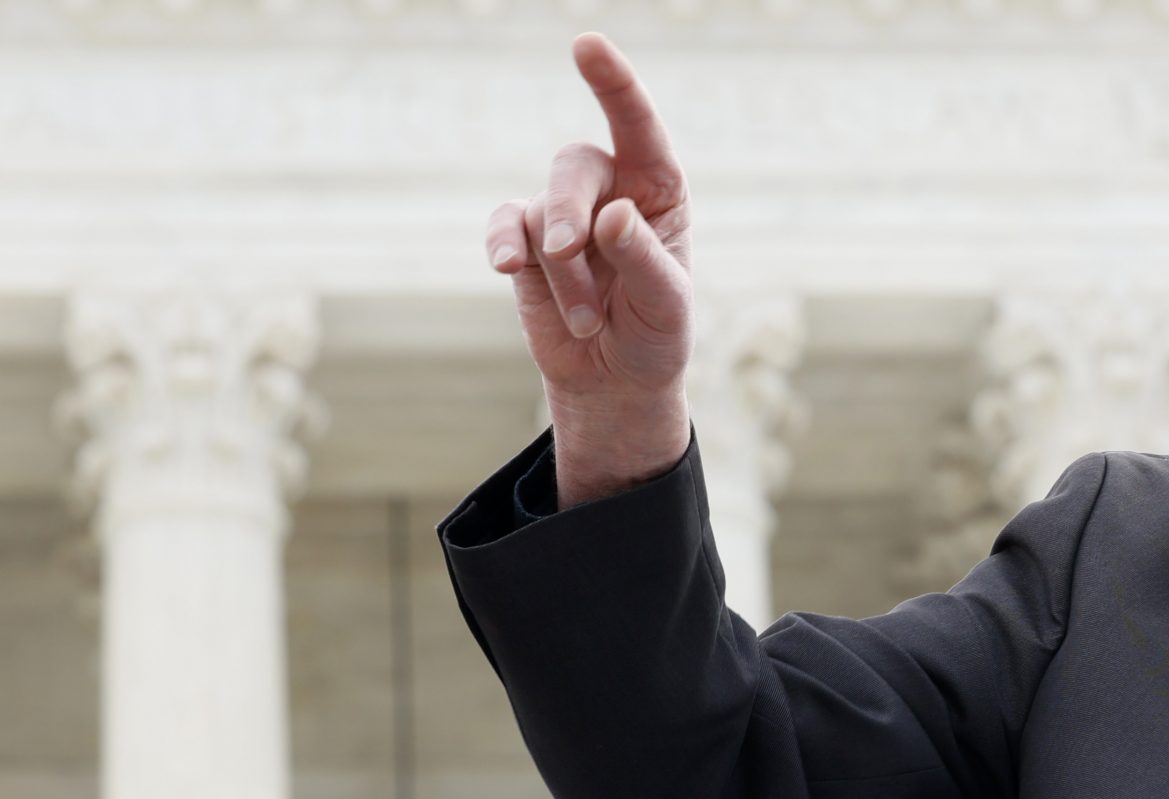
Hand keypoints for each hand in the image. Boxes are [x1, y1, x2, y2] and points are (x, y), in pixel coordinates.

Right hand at [485, 34, 692, 506]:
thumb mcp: (665, 304)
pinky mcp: (526, 246)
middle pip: (574, 166)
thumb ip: (643, 258)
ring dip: (557, 269)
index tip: (586, 45)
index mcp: (657, 189)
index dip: (613, 84)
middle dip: (568, 210)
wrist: (614, 383)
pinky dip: (503, 244)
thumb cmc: (653, 335)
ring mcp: (562, 215)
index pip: (637, 126)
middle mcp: (609, 190)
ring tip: (584, 319)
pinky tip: (506, 267)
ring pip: (540, 211)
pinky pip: (504, 227)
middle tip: (570, 251)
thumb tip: (611, 215)